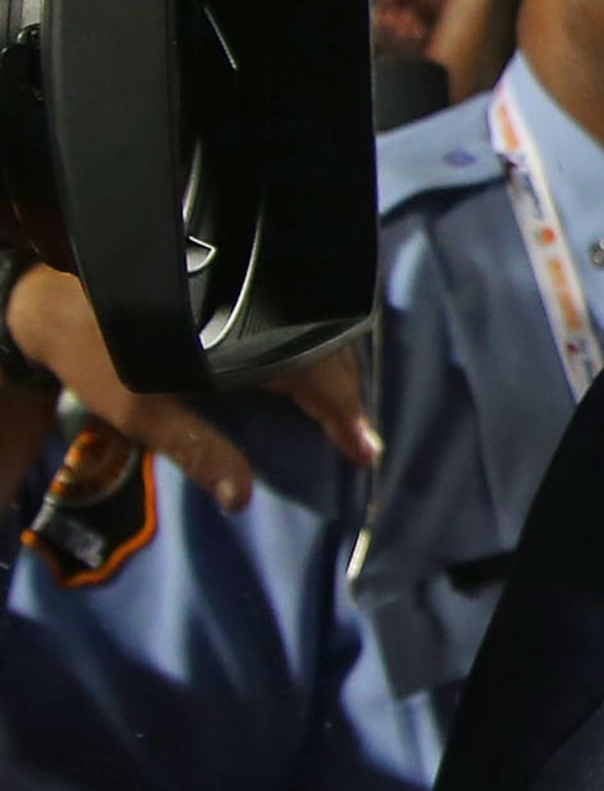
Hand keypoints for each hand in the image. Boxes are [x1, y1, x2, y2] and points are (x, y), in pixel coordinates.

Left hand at [7, 264, 374, 511]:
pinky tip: (303, 374)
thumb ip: (197, 450)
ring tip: (337, 409)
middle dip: (346, 394)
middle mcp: (256, 311)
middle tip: (357, 437)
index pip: (320, 377)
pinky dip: (307, 349)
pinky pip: (290, 320)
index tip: (366, 451)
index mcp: (246, 339)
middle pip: (327, 352)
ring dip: (330, 370)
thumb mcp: (141, 411)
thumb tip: (243, 498)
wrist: (49, 295)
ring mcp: (247, 299)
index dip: (347, 414)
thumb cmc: (95, 355)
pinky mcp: (233, 292)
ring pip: (313, 332)